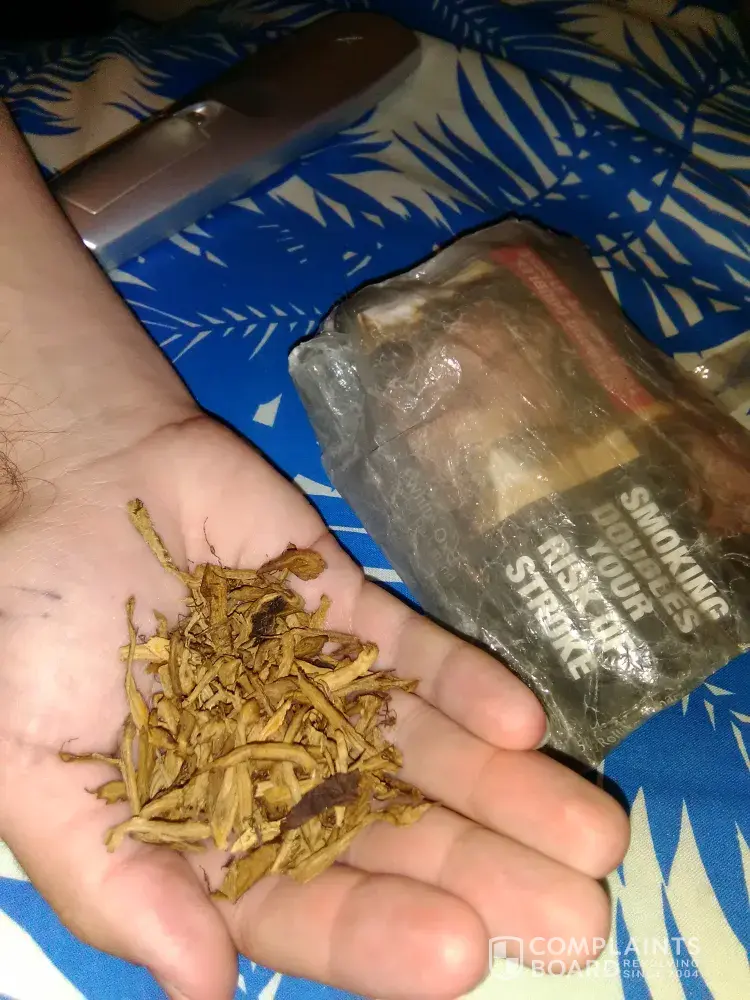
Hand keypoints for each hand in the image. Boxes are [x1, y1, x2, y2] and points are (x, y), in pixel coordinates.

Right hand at [0, 412, 628, 999]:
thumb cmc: (25, 629)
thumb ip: (111, 877)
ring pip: (422, 751)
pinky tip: (525, 724)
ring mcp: (323, 688)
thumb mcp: (28, 768)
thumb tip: (201, 988)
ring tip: (591, 833)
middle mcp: (279, 770)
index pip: (299, 901)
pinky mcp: (349, 612)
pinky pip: (415, 654)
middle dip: (479, 874)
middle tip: (577, 918)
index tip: (457, 954)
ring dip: (505, 790)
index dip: (373, 933)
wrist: (64, 487)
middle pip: (388, 834)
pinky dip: (468, 685)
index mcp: (204, 829)